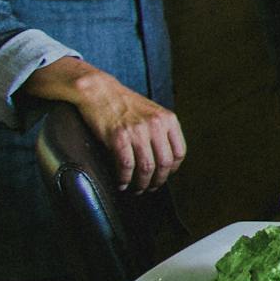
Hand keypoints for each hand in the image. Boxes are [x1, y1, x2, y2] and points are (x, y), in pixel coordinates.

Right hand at [28, 58, 185, 191]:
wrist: (100, 91)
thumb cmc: (125, 104)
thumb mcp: (152, 113)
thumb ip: (161, 131)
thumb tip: (165, 160)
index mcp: (168, 119)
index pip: (179, 152)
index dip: (172, 170)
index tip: (164, 176)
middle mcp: (156, 125)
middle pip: (164, 163)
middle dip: (158, 181)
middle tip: (150, 187)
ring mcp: (137, 130)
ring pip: (147, 167)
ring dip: (142, 183)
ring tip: (137, 189)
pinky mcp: (118, 136)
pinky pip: (126, 165)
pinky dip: (125, 178)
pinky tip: (122, 182)